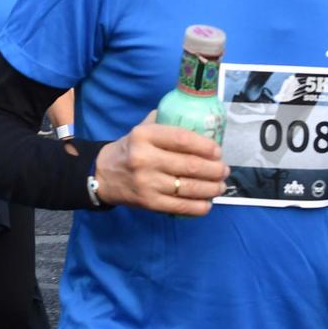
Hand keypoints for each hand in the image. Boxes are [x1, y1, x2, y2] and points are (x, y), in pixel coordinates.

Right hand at [92, 112, 226, 216]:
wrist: (103, 175)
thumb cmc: (130, 149)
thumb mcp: (142, 128)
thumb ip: (166, 122)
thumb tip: (199, 121)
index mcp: (144, 135)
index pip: (183, 139)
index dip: (206, 146)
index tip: (218, 152)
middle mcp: (145, 158)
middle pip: (190, 165)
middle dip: (214, 169)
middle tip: (224, 170)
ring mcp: (146, 182)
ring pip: (189, 187)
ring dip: (211, 188)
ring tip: (220, 186)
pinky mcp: (148, 202)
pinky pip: (180, 206)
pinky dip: (198, 206)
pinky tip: (207, 203)